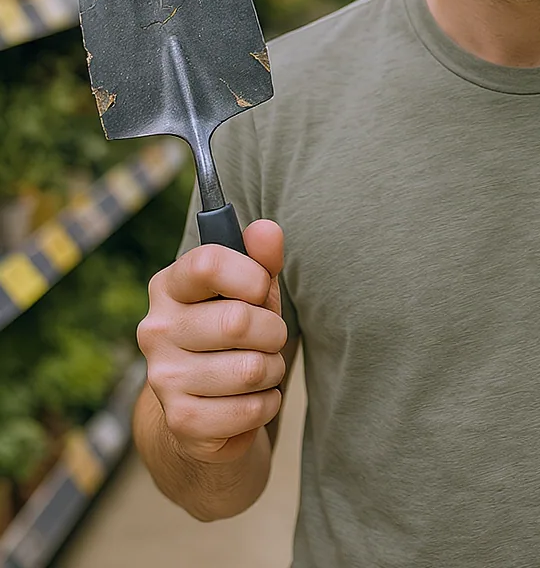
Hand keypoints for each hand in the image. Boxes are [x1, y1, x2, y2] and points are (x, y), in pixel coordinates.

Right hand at [136, 219, 287, 464]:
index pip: (207, 263)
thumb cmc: (237, 332)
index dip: (251, 275)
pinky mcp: (180, 421)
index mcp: (170, 287)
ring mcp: (163, 377)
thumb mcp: (252, 290)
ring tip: (260, 368)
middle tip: (269, 338)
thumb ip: (262, 257)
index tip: (261, 289)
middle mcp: (156, 329)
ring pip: (250, 369)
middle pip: (238, 321)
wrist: (209, 406)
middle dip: (273, 331)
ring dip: (272, 370)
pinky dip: (267, 404)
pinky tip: (253, 399)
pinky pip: (249, 409)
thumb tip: (266, 230)